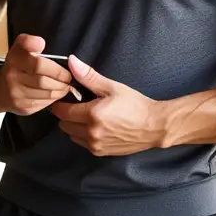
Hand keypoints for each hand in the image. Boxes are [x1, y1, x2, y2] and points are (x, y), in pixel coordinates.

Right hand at [0, 34, 74, 115]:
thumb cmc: (15, 66)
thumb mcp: (19, 48)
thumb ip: (30, 42)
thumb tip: (40, 42)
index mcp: (14, 60)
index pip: (38, 64)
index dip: (56, 69)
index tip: (67, 69)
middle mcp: (13, 78)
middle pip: (43, 81)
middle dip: (61, 81)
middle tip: (69, 78)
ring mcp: (17, 95)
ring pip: (46, 94)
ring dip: (61, 90)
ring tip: (66, 85)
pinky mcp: (23, 108)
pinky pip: (45, 104)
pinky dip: (54, 98)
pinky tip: (56, 92)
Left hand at [50, 55, 167, 155]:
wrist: (154, 126)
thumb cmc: (135, 105)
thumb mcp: (112, 87)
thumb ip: (88, 76)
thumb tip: (72, 62)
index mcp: (92, 115)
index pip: (62, 111)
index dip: (61, 103)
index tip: (65, 98)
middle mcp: (91, 133)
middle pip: (64, 125)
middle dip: (67, 115)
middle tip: (78, 106)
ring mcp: (96, 145)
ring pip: (72, 135)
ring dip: (75, 126)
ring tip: (88, 116)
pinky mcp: (101, 153)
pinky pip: (83, 144)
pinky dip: (84, 136)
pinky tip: (95, 127)